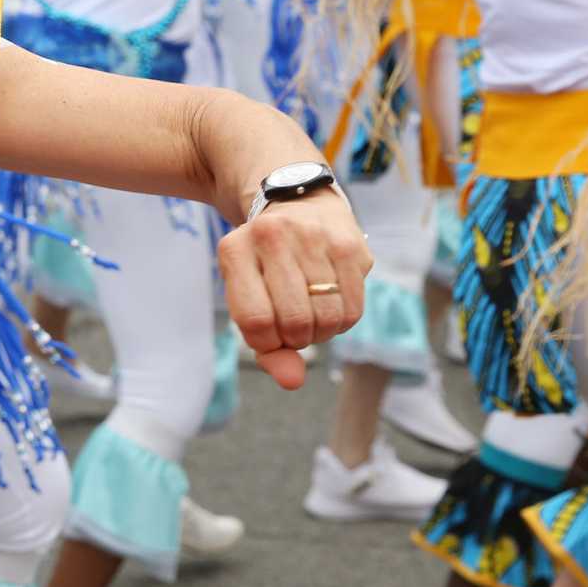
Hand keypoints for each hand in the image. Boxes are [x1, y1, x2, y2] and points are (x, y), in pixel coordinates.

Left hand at [217, 188, 370, 389]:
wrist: (300, 204)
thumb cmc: (267, 267)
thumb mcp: (248, 298)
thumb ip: (265, 348)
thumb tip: (291, 381)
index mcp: (234, 248)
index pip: (254, 321)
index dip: (266, 343)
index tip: (269, 335)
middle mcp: (272, 235)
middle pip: (294, 321)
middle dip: (295, 338)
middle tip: (292, 326)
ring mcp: (314, 236)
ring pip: (327, 318)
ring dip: (321, 332)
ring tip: (311, 314)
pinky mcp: (350, 245)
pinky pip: (353, 310)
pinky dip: (342, 321)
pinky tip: (330, 303)